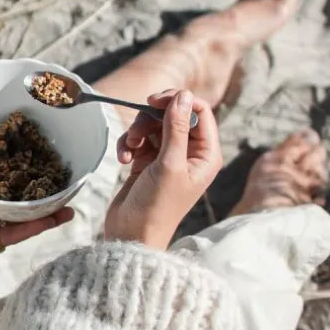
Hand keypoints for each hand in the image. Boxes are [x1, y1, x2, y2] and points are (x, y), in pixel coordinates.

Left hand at [0, 134, 73, 257]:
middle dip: (47, 180)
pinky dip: (40, 224)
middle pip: (23, 185)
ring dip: (52, 205)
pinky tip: (62, 215)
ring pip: (26, 211)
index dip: (29, 151)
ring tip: (74, 196)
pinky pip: (17, 232)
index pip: (9, 159)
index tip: (51, 140)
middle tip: (71, 170)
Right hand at [104, 89, 221, 249]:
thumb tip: (183, 94)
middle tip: (137, 126)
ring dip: (137, 131)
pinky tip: (123, 159)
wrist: (131, 235)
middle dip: (152, 118)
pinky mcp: (147, 162)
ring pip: (153, 125)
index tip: (154, 101)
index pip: (200, 111)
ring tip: (129, 147)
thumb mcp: (169, 164)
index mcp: (206, 155)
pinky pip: (139, 139)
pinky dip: (128, 144)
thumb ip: (177, 127)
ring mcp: (168, 157)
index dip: (178, 101)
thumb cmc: (156, 206)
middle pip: (174, 114)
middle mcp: (190, 154)